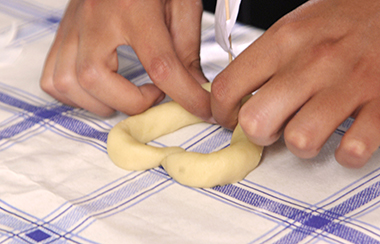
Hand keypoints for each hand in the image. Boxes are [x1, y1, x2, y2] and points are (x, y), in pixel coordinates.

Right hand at [40, 0, 211, 120]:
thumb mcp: (182, 4)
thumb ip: (187, 49)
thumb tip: (194, 88)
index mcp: (133, 7)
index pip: (160, 64)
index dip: (185, 95)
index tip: (202, 109)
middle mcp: (95, 18)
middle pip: (95, 78)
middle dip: (131, 102)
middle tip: (155, 95)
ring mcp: (73, 26)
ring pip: (68, 83)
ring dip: (102, 103)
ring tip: (128, 95)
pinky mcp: (63, 34)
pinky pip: (52, 78)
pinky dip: (75, 96)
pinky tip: (100, 91)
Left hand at [211, 0, 379, 166]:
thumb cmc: (342, 22)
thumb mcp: (294, 27)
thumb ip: (262, 60)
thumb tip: (234, 94)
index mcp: (284, 40)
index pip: (226, 88)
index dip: (221, 113)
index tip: (229, 119)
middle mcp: (312, 62)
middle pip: (256, 121)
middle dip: (258, 134)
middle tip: (271, 127)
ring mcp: (349, 84)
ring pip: (300, 140)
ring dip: (301, 145)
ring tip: (309, 131)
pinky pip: (352, 150)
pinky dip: (346, 153)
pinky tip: (347, 138)